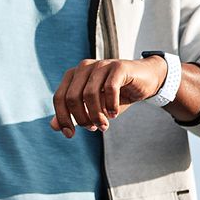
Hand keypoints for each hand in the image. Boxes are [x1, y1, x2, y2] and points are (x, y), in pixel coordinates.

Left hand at [50, 57, 166, 135]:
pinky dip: (111, 105)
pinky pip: (109, 88)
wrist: (145, 80)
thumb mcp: (93, 107)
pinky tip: (114, 114)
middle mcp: (84, 67)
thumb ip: (72, 114)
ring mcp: (101, 64)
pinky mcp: (118, 66)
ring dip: (96, 115)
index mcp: (74, 74)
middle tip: (93, 128)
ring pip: (89, 94)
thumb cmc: (116, 95)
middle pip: (72, 97)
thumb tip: (53, 126)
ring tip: (104, 125)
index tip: (70, 135)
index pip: (59, 98)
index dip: (62, 118)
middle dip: (81, 118)